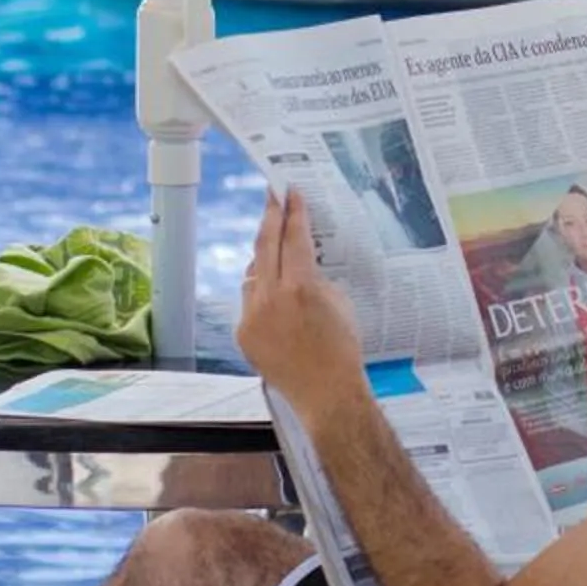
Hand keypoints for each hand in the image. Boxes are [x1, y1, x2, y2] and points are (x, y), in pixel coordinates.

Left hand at [237, 191, 366, 406]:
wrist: (327, 393)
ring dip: (264, 259)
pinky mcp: (243, 334)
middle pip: (265, 246)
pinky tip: (274, 297)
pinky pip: (249, 302)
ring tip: (274, 248)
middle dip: (270, 218)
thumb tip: (300, 261)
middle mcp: (271, 298)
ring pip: (253, 274)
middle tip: (273, 198)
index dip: (293, 212)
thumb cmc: (343, 349)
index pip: (294, 237)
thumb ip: (316, 276)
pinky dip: (261, 295)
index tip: (290, 192)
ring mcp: (252, 317)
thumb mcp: (339, 302)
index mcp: (300, 286)